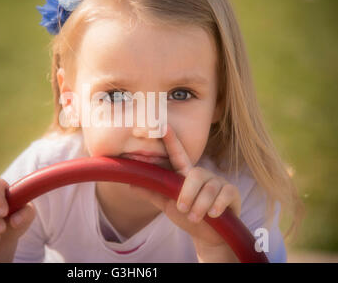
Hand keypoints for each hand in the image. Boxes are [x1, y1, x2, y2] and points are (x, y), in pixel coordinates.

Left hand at [129, 124, 240, 261]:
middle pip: (194, 174)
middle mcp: (202, 174)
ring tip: (195, 218)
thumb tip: (130, 184)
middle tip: (182, 209)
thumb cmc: (187, 216)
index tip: (164, 127)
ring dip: (200, 206)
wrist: (208, 235)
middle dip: (187, 194)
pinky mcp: (231, 192)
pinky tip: (213, 215)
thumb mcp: (166, 205)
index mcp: (184, 174)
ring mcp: (218, 181)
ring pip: (209, 188)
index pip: (177, 154)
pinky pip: (226, 193)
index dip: (171, 140)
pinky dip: (218, 206)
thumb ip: (152, 193)